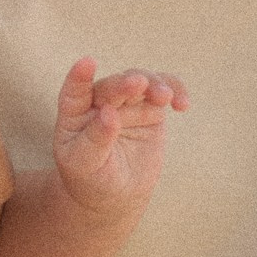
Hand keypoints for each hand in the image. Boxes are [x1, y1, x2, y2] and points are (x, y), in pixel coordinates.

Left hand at [52, 58, 187, 213]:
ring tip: (165, 97)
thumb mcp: (86, 164)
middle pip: (113, 85)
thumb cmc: (91, 178)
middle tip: (139, 84)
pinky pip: (165, 91)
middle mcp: (99, 102)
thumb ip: (95, 139)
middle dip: (125, 83)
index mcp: (74, 114)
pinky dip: (175, 91)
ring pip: (141, 81)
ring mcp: (127, 103)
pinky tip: (182, 104)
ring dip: (153, 84)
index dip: (79, 77)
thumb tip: (109, 114)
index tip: (87, 63)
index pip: (74, 91)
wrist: (116, 193)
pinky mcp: (151, 108)